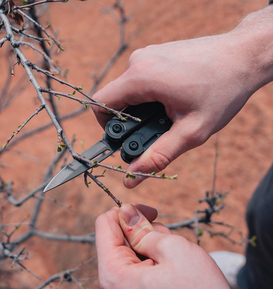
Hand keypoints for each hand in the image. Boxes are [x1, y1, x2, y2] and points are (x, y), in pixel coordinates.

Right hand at [93, 7, 272, 187]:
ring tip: (171, 113)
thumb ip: (158, 156)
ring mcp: (148, 54)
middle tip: (158, 129)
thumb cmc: (223, 91)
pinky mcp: (157, 53)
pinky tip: (175, 98)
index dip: (106, 127)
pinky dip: (151, 93)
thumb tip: (132, 177)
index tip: (126, 139)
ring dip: (143, 107)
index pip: (100, 105)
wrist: (245, 55)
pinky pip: (142, 78)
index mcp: (141, 78)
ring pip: (129, 89)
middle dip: (130, 120)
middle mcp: (139, 61)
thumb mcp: (191, 132)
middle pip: (116, 99)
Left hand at [95, 204, 234, 288]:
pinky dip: (155, 259)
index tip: (152, 212)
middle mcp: (112, 287)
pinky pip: (138, 266)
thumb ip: (141, 229)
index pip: (104, 225)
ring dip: (153, 245)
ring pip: (131, 251)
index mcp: (114, 275)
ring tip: (174, 259)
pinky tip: (172, 268)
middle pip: (118, 238)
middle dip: (144, 231)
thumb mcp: (172, 250)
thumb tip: (124, 210)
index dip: (127, 211)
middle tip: (169, 241)